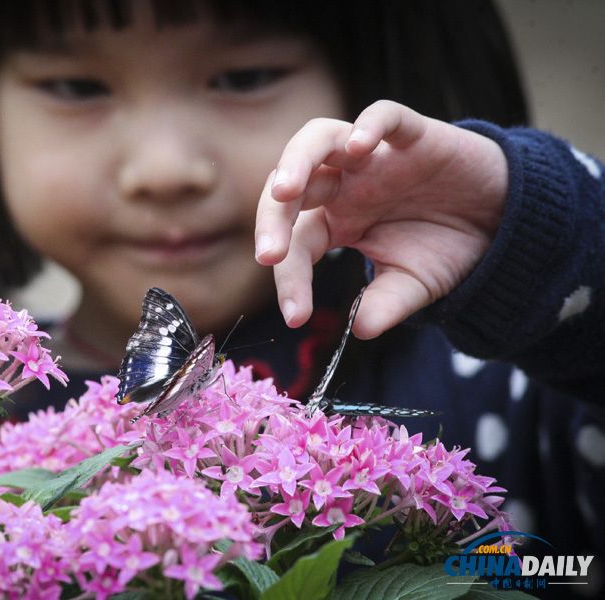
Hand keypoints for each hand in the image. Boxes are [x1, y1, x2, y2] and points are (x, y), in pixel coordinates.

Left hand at [255, 100, 508, 337]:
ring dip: (296, 161)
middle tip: (269, 254)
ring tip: (286, 192)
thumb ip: (384, 303)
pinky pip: (386, 116)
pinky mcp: (413, 135)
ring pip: (319, 138)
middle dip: (272, 219)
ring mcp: (373, 157)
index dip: (290, 278)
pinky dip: (371, 124)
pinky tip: (362, 146)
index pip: (297, 243)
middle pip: (290, 188)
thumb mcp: (413, 285)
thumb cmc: (445, 247)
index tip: (295, 316)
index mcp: (334, 221)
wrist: (501, 220)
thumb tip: (361, 330)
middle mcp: (344, 185)